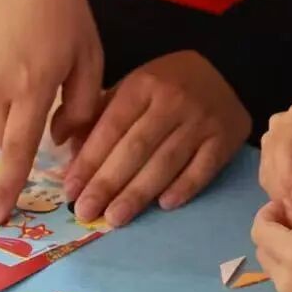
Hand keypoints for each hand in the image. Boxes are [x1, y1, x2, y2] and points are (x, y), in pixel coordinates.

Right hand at [0, 0, 103, 226]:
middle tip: (37, 90)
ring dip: (4, 107)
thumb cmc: (59, 9)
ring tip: (18, 64)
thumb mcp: (89, 53)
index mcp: (31, 84)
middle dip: (22, 128)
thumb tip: (61, 143)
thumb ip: (82, 105)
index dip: (7, 188)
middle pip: (4, 136)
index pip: (18, 151)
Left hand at [66, 50, 248, 226]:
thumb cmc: (166, 85)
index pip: (111, 127)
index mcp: (144, 84)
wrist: (224, 73)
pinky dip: (183, 188)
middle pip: (136, 149)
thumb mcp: (130, 88)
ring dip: (138, 194)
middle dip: (107, 183)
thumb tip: (64, 147)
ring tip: (115, 218)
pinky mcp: (227, 137)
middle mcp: (174, 100)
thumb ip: (96, 115)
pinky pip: (202, 168)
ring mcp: (203, 120)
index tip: (70, 190)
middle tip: (86, 212)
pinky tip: (163, 205)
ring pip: (165, 162)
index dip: (89, 161)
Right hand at [259, 103, 291, 206]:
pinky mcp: (270, 156)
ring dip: (283, 195)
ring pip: (267, 172)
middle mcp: (279, 125)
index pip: (284, 147)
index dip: (288, 175)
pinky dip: (282, 194)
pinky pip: (269, 178)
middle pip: (271, 161)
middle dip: (285, 189)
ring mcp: (272, 139)